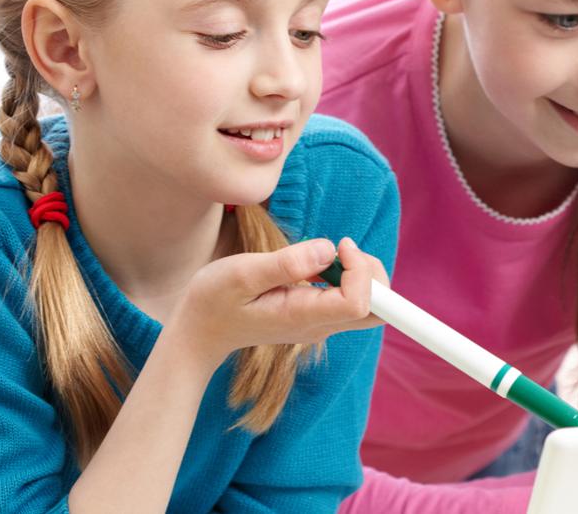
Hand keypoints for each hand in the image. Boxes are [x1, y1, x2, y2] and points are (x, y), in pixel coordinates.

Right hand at [167, 237, 386, 368]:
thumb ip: (286, 263)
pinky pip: (350, 300)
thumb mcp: (241, 275)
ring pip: (368, 305)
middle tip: (344, 250)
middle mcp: (320, 326)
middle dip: (372, 274)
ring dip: (360, 273)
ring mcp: (320, 324)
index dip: (361, 270)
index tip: (339, 245)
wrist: (200, 330)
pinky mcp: (316, 316)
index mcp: (304, 317)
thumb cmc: (214, 301)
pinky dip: (347, 277)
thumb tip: (329, 250)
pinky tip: (319, 265)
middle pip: (378, 309)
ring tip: (328, 255)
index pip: (360, 302)